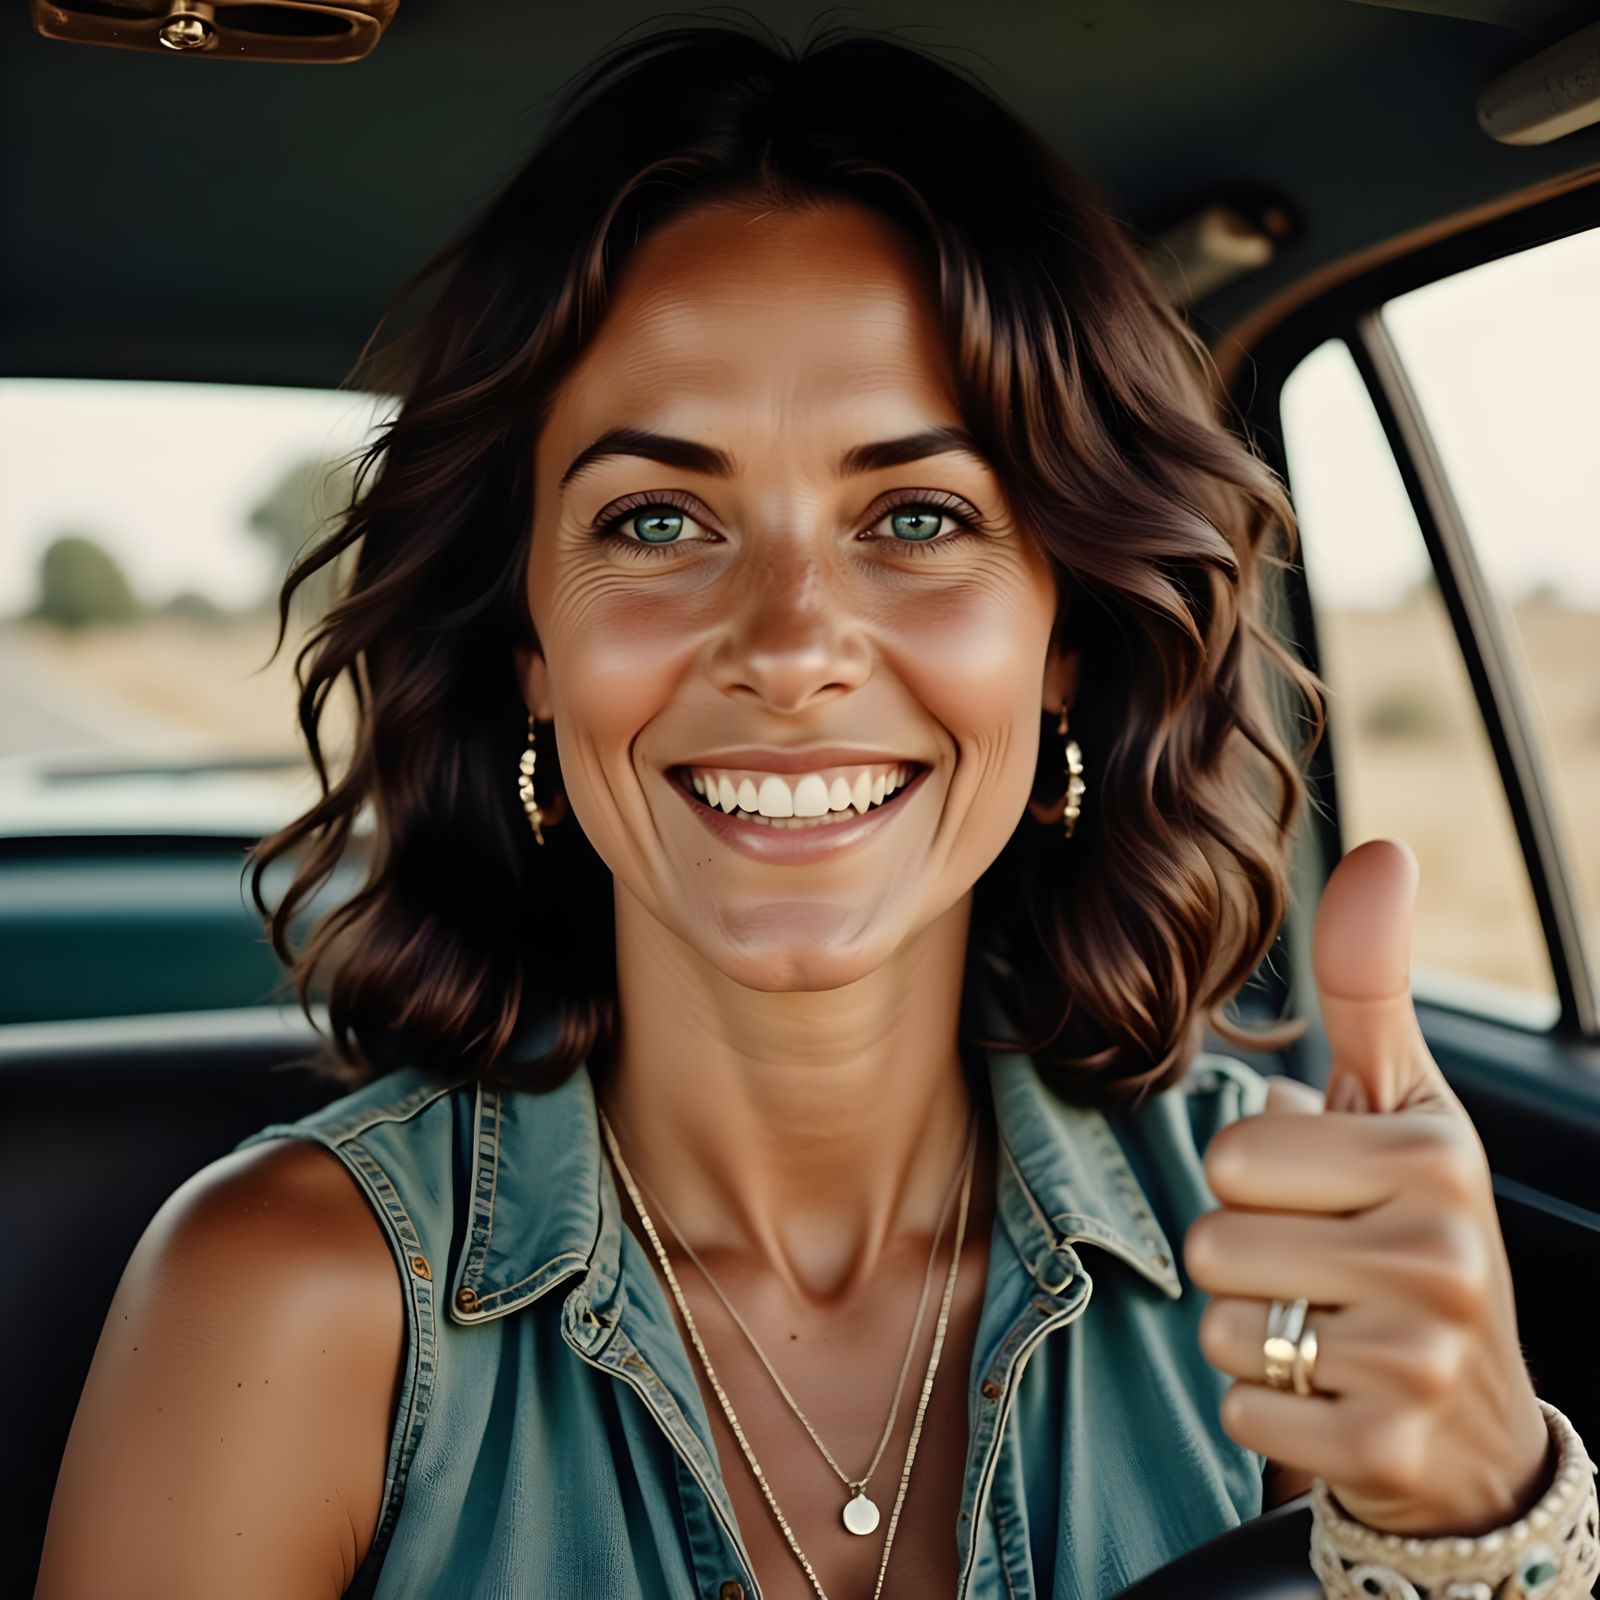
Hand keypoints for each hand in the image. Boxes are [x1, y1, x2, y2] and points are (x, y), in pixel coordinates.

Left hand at [1184, 838, 1554, 1537]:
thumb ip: (1370, 986)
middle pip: (1214, 1240)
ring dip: (1255, 1338)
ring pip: (1222, 1328)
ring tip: (1329, 1335)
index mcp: (1434, 1153)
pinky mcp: (1389, 1450)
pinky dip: (1268, 1413)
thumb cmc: (1413, 1232)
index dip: (1257, 1182)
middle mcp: (1445, 1252)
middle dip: (1247, 1262)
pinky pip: (1242, 1411)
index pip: (1232, 1154)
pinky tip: (1336, 1402)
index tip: (1327, 1203)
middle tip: (1323, 1278)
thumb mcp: (1403, 1106)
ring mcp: (1424, 1360)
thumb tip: (1380, 851)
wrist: (1477, 1419)